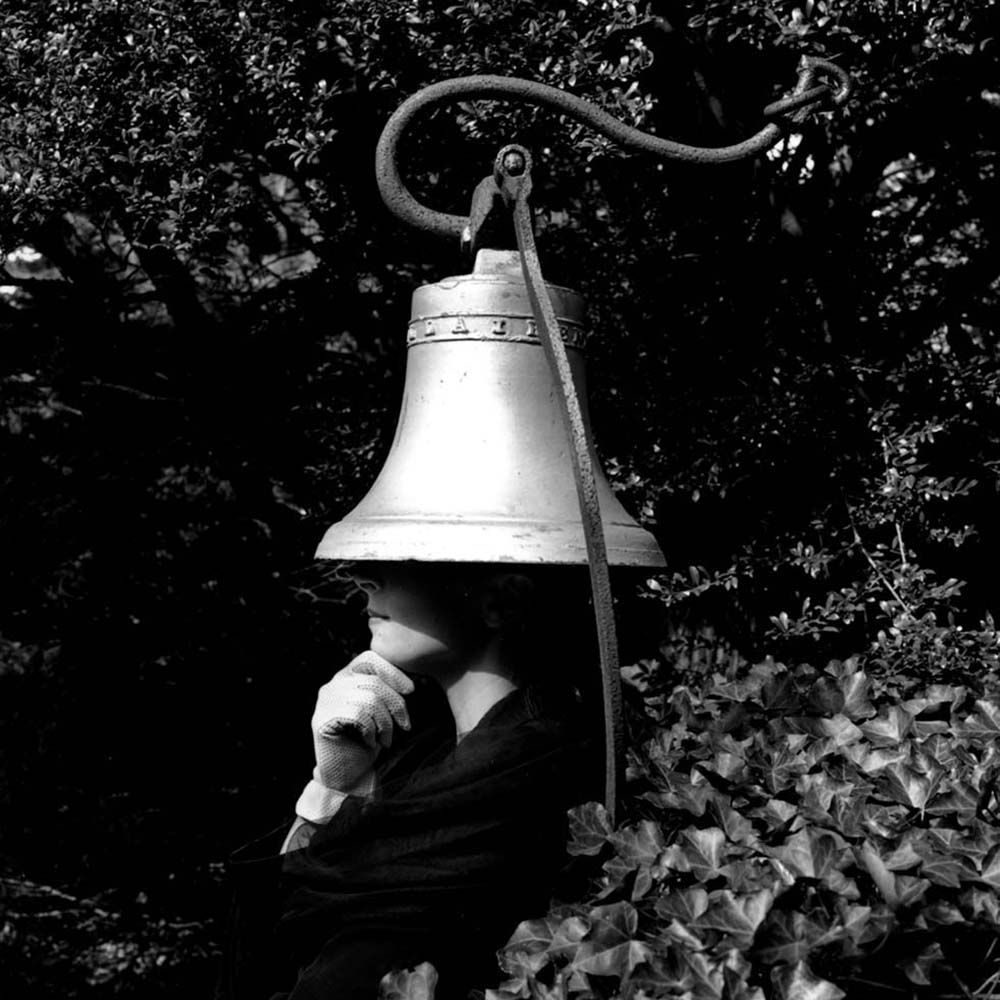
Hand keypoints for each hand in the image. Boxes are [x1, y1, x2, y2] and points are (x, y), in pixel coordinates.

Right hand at [295, 651, 413, 822]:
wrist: (347, 774)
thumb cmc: (367, 740)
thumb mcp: (378, 709)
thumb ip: (383, 691)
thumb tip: (408, 684)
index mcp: (345, 677)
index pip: (369, 659)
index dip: (393, 672)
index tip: (411, 690)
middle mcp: (332, 685)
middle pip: (374, 682)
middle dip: (396, 705)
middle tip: (404, 726)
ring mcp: (325, 702)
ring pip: (370, 699)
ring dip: (386, 722)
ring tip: (386, 739)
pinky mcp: (322, 720)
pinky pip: (358, 715)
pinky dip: (371, 731)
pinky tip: (370, 742)